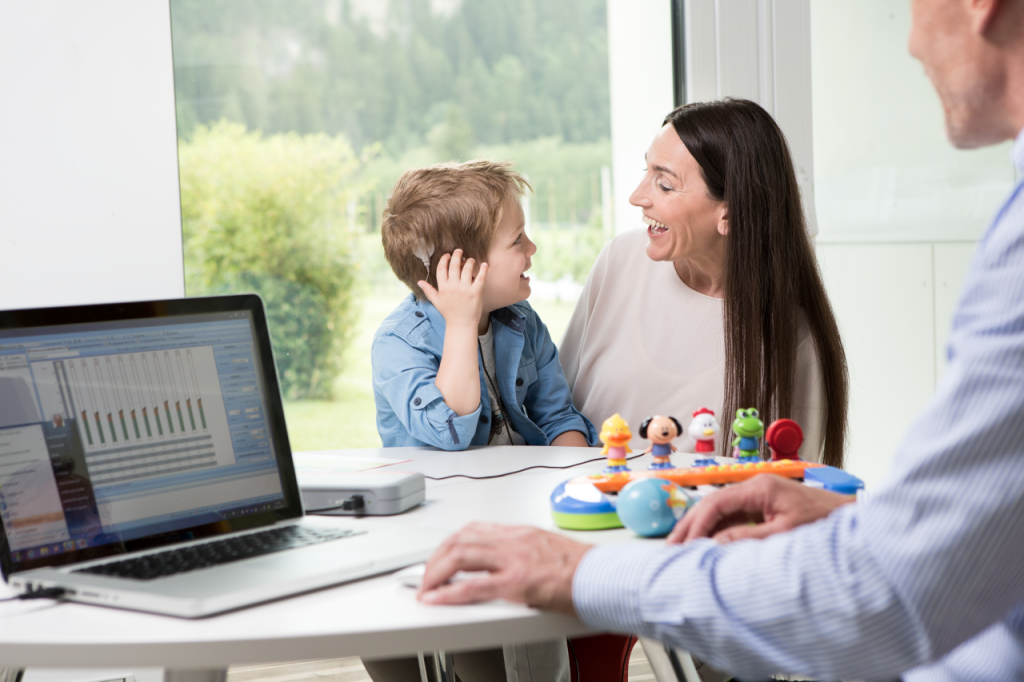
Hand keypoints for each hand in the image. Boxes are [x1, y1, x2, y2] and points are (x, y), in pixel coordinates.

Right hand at [418, 249, 486, 330]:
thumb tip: (419, 282)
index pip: (442, 268)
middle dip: (457, 256)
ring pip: (467, 269)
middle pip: (454, 265)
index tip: (447, 255)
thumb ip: (428, 290)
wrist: (461, 325)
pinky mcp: (476, 292)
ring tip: (470, 260)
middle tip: (460, 251)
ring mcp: (465, 289)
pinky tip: (484, 264)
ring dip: (469, 262)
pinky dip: (483, 269)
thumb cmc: (449, 313)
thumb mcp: (436, 301)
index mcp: (443, 288)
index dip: (444, 259)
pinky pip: (480, 277)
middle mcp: (453, 287)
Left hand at [418, 523, 590, 613]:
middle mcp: (513, 540)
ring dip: (435, 572)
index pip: (475, 529)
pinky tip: (436, 599)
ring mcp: (514, 559)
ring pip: (460, 555)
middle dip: (436, 557)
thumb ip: (524, 552)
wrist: (603, 576)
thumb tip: (506, 565)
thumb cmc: (583, 568)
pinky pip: (474, 586)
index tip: (440, 556)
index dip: (451, 543)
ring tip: (426, 587)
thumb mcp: (547, 549)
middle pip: (460, 539)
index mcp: (521, 533)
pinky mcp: (517, 582)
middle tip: (426, 575)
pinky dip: (449, 592)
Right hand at [666, 474, 854, 543]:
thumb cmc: (825, 521)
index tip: (686, 544)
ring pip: (719, 511)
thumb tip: (716, 543)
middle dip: (690, 525)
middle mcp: (755, 487)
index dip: (697, 524)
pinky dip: (716, 531)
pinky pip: (732, 517)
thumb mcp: (785, 533)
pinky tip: (705, 544)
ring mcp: (758, 496)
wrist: (850, 516)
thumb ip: (749, 537)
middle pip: (711, 504)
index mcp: (759, 488)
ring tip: (682, 547)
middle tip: (672, 546)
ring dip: (700, 528)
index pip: (716, 503)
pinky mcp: (762, 506)